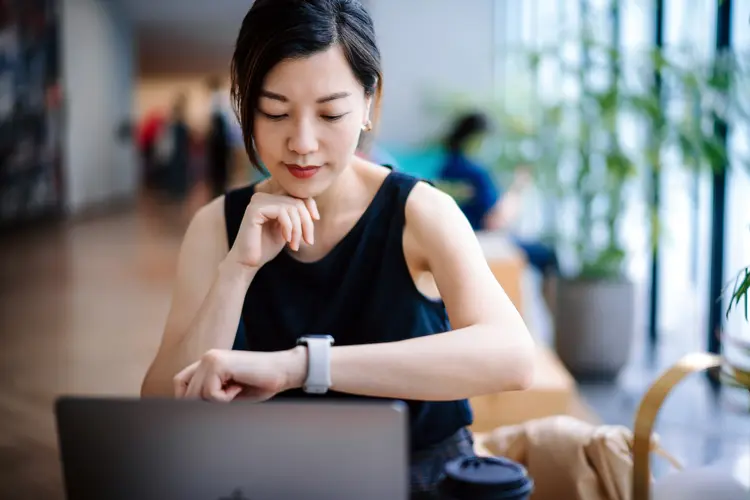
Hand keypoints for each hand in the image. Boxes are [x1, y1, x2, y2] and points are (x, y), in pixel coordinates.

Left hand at [173, 348, 306, 401]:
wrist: (283, 371)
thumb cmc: (260, 383)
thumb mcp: (228, 391)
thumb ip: (209, 395)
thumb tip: (187, 410)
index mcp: (208, 363)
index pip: (180, 383)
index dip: (186, 399)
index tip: (205, 408)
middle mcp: (207, 358)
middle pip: (186, 393)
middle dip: (204, 404)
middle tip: (229, 398)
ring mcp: (211, 359)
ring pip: (196, 395)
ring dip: (216, 401)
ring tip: (236, 391)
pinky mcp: (219, 364)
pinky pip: (210, 393)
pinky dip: (225, 398)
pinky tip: (239, 387)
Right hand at [226, 189, 319, 269]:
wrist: (248, 262)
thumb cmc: (266, 248)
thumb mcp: (287, 229)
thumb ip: (296, 216)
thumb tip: (313, 210)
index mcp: (270, 199)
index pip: (297, 194)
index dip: (310, 205)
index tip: (316, 220)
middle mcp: (263, 196)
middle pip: (297, 202)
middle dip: (306, 223)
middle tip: (308, 241)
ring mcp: (258, 201)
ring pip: (292, 207)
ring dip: (298, 229)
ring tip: (295, 245)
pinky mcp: (254, 209)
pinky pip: (282, 212)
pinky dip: (289, 227)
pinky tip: (286, 240)